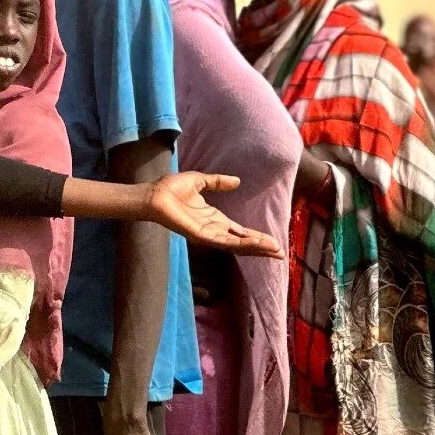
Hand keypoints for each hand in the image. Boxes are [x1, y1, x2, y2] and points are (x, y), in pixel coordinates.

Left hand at [144, 173, 283, 258]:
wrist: (154, 194)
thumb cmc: (171, 188)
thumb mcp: (200, 182)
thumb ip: (218, 182)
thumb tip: (237, 181)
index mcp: (214, 219)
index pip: (240, 232)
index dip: (256, 237)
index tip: (274, 241)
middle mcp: (212, 229)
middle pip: (241, 242)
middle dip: (261, 248)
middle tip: (280, 253)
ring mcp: (206, 234)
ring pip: (236, 245)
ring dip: (255, 248)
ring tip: (274, 250)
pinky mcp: (200, 236)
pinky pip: (224, 242)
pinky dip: (241, 244)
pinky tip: (256, 244)